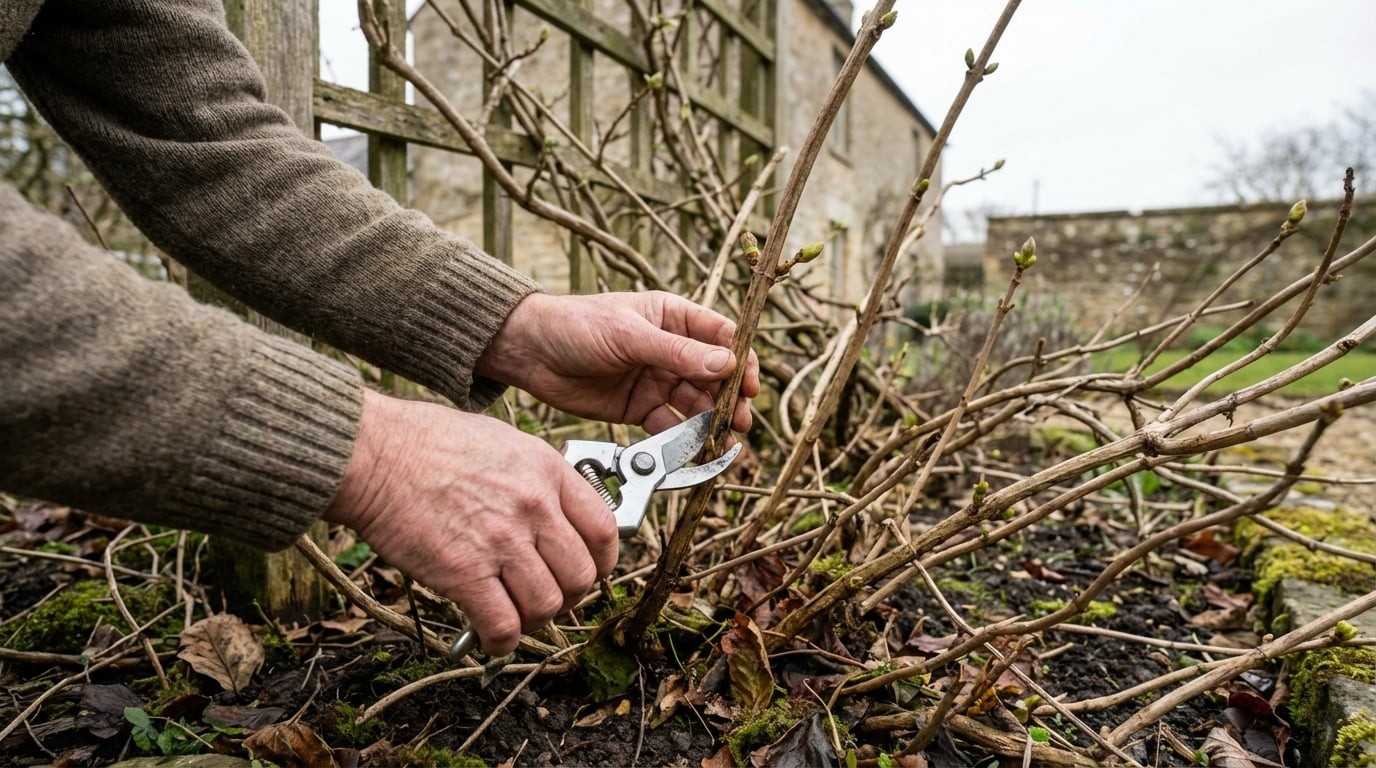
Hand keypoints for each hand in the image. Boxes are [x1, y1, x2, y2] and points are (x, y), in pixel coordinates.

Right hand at [323, 389, 617, 655]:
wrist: (374, 453)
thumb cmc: (428, 442)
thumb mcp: (503, 442)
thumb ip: (537, 479)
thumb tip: (556, 514)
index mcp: (547, 471)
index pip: (604, 529)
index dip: (603, 561)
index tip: (590, 571)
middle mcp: (532, 506)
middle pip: (582, 575)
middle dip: (569, 595)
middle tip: (547, 596)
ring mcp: (501, 541)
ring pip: (547, 605)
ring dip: (534, 619)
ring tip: (515, 613)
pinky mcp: (464, 573)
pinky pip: (503, 625)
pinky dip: (501, 640)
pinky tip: (490, 636)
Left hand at [475, 291, 759, 434]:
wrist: (529, 353)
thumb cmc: (576, 326)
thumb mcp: (629, 335)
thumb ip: (678, 353)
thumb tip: (727, 364)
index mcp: (673, 317)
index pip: (722, 337)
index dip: (740, 361)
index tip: (748, 386)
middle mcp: (671, 349)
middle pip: (715, 376)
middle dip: (730, 399)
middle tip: (739, 422)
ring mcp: (656, 380)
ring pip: (696, 404)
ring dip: (712, 423)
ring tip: (722, 443)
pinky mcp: (639, 408)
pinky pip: (669, 426)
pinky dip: (683, 439)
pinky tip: (693, 451)